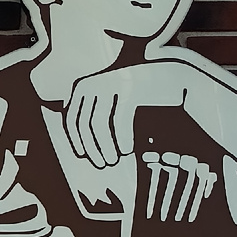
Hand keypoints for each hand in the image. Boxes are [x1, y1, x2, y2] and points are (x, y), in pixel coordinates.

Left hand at [66, 60, 196, 167]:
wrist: (164, 73)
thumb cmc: (134, 93)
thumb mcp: (107, 99)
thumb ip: (91, 115)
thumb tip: (80, 144)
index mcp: (84, 86)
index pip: (72, 118)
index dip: (75, 140)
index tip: (82, 155)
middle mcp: (95, 83)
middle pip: (84, 123)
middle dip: (92, 148)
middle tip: (102, 164)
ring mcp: (113, 83)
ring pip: (99, 123)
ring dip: (105, 147)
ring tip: (113, 160)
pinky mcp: (131, 86)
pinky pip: (120, 118)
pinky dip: (122, 138)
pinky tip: (127, 150)